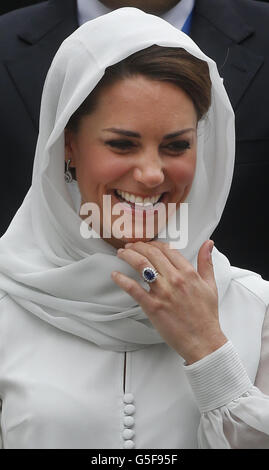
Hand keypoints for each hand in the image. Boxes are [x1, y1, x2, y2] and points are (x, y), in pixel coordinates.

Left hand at [111, 240, 226, 363]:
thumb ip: (206, 263)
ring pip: (141, 265)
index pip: (168, 250)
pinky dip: (122, 280)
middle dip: (138, 246)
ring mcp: (163, 293)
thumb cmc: (206, 316)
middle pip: (152, 254)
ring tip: (122, 253)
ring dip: (129, 255)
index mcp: (188, 273)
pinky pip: (133, 289)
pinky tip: (116, 275)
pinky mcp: (152, 306)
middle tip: (131, 246)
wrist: (203, 341)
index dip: (155, 244)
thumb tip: (208, 244)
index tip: (148, 244)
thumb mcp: (210, 285)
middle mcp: (175, 280)